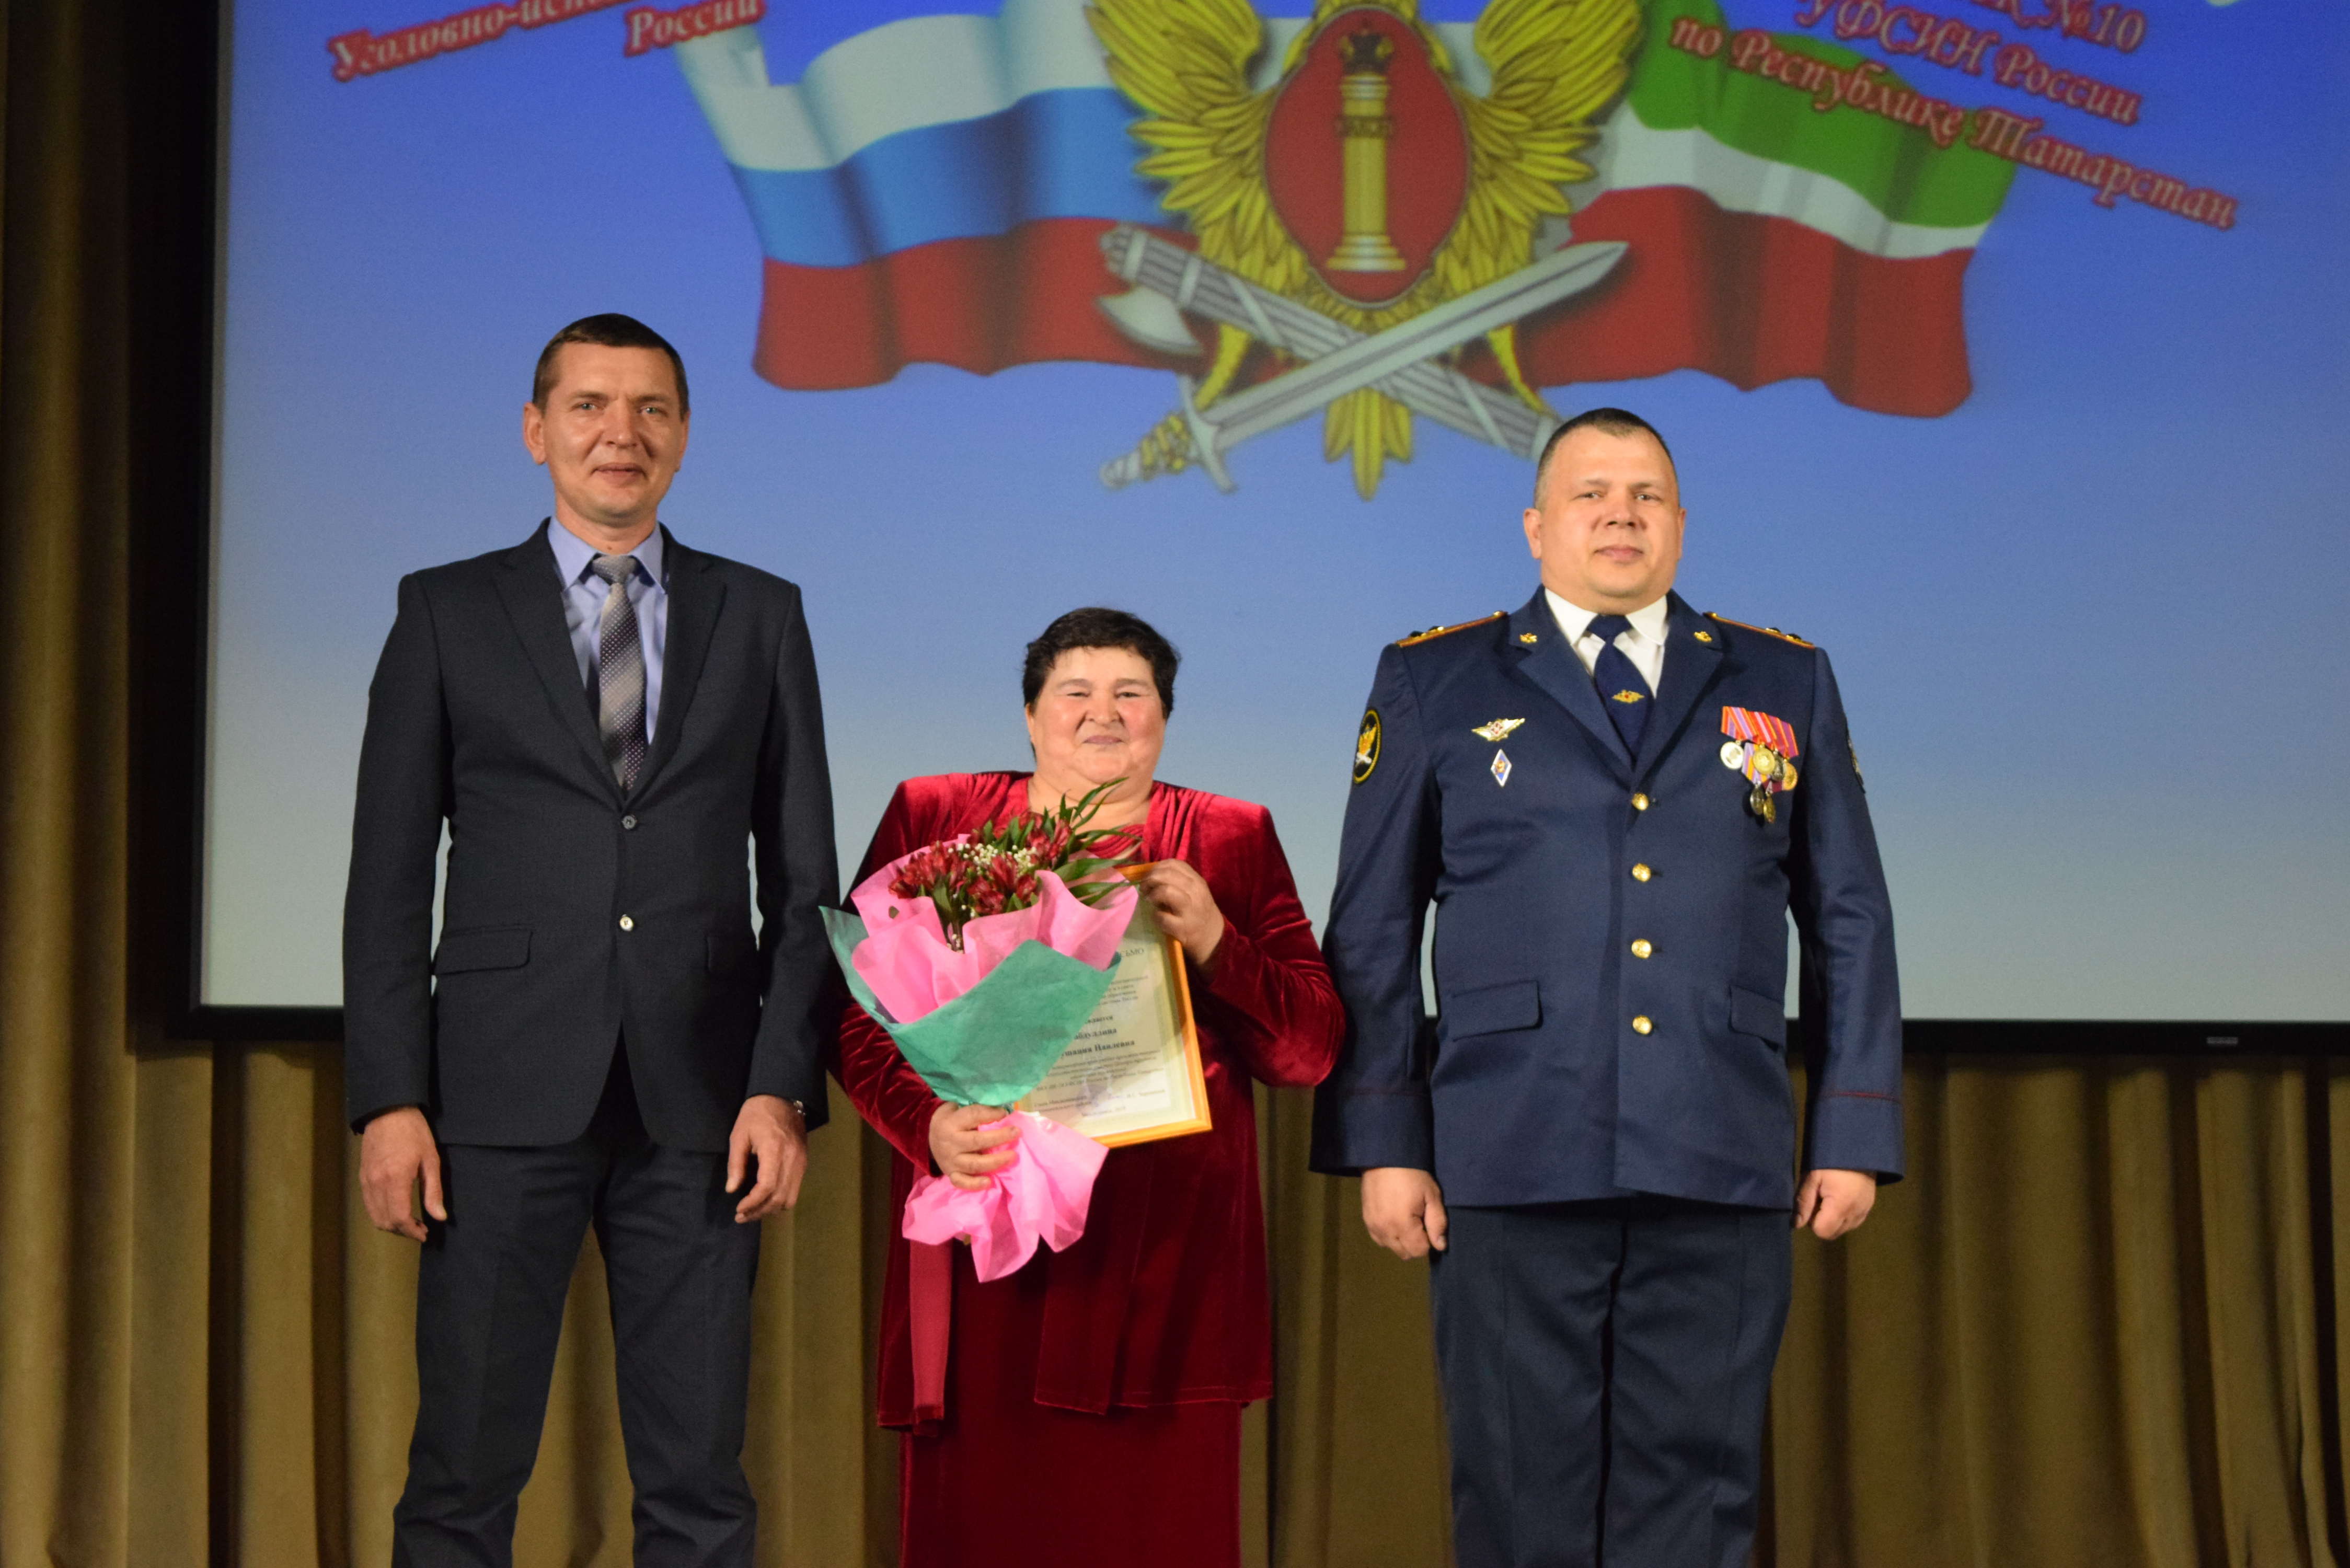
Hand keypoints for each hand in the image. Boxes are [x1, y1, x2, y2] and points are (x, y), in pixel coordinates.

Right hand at [360, 1106, 444, 1242]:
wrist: (387, 1111)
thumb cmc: (413, 1132)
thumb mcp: (431, 1159)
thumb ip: (433, 1191)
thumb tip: (439, 1217)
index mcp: (395, 1179)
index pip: (399, 1218)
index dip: (412, 1231)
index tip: (425, 1233)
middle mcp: (376, 1183)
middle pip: (385, 1221)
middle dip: (402, 1231)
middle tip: (420, 1230)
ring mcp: (366, 1181)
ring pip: (375, 1216)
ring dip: (391, 1224)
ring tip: (410, 1222)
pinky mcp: (362, 1177)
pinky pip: (369, 1205)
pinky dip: (381, 1214)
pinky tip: (396, 1209)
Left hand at [726, 1094, 808, 1222]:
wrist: (783, 1097)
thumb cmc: (756, 1114)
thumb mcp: (739, 1135)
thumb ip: (736, 1164)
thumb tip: (732, 1190)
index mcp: (774, 1150)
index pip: (768, 1186)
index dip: (753, 1203)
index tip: (738, 1209)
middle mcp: (792, 1159)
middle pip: (780, 1197)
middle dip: (760, 1211)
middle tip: (741, 1216)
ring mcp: (801, 1163)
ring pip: (790, 1198)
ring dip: (771, 1209)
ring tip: (753, 1212)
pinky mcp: (803, 1164)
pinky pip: (795, 1190)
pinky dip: (780, 1201)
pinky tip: (766, 1201)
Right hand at [928, 1101, 1019, 1191]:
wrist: (927, 1136)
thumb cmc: (950, 1120)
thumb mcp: (957, 1107)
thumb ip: (976, 1108)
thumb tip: (1003, 1110)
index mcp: (951, 1123)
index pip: (973, 1116)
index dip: (991, 1114)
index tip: (1005, 1113)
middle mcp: (950, 1143)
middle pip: (977, 1141)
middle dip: (999, 1137)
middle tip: (1016, 1133)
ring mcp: (950, 1161)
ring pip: (974, 1164)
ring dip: (995, 1161)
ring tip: (1012, 1156)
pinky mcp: (951, 1173)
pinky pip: (962, 1182)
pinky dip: (975, 1184)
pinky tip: (989, 1182)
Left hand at [1136, 858, 1223, 968]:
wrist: (1212, 936)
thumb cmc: (1198, 910)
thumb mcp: (1195, 891)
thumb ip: (1178, 880)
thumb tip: (1150, 874)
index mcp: (1196, 881)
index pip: (1174, 864)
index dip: (1156, 868)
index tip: (1149, 876)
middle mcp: (1195, 892)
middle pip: (1166, 875)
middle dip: (1150, 880)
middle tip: (1144, 888)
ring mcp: (1190, 910)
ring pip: (1166, 891)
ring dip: (1152, 895)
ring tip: (1150, 901)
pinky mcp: (1183, 928)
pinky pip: (1163, 917)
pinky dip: (1156, 916)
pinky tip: (1157, 918)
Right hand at [1361, 1166, 1448, 1258]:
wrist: (1385, 1157)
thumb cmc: (1412, 1175)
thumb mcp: (1432, 1195)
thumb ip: (1437, 1223)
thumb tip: (1440, 1245)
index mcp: (1403, 1225)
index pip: (1419, 1251)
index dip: (1429, 1241)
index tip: (1429, 1225)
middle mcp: (1385, 1230)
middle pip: (1405, 1253)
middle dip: (1415, 1243)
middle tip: (1419, 1222)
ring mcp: (1373, 1226)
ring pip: (1391, 1248)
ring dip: (1401, 1241)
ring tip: (1406, 1220)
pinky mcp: (1366, 1220)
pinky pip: (1380, 1239)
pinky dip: (1389, 1235)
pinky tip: (1394, 1220)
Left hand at [1795, 1168, 1876, 1238]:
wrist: (1857, 1147)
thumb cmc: (1830, 1160)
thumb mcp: (1812, 1177)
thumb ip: (1803, 1202)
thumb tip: (1796, 1225)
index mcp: (1840, 1206)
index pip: (1822, 1231)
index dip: (1811, 1221)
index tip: (1811, 1203)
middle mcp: (1855, 1213)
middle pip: (1832, 1233)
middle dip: (1821, 1222)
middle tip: (1819, 1199)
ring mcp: (1865, 1211)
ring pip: (1843, 1229)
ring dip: (1833, 1220)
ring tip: (1830, 1197)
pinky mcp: (1869, 1207)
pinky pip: (1853, 1222)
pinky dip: (1844, 1216)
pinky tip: (1840, 1199)